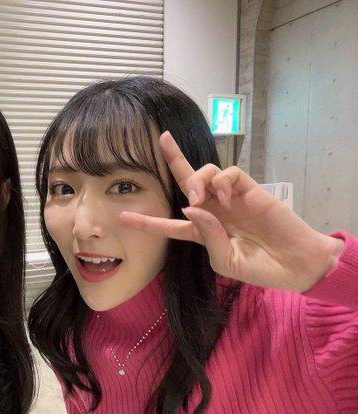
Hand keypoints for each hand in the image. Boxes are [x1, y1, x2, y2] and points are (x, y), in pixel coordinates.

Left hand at [119, 131, 343, 291]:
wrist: (294, 264)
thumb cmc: (259, 268)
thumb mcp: (226, 261)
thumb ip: (208, 237)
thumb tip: (191, 206)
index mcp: (202, 231)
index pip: (169, 225)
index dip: (147, 222)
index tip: (124, 217)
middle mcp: (213, 210)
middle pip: (187, 180)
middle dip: (173, 158)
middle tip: (161, 139)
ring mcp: (230, 198)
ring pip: (205, 173)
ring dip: (197, 180)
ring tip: (201, 196)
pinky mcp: (249, 189)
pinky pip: (229, 174)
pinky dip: (221, 181)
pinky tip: (224, 196)